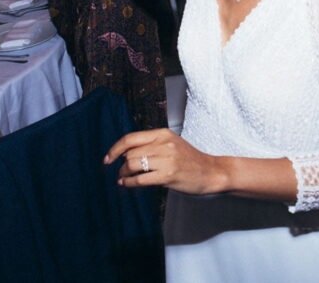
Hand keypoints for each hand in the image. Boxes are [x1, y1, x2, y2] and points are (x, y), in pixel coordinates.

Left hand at [104, 128, 225, 193]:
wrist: (211, 172)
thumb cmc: (189, 160)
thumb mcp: (171, 144)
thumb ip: (151, 145)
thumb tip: (124, 154)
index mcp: (163, 133)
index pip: (131, 138)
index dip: (115, 149)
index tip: (107, 159)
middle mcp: (164, 144)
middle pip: (130, 153)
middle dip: (121, 165)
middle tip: (121, 173)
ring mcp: (167, 159)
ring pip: (133, 165)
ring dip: (124, 174)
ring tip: (124, 179)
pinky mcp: (169, 175)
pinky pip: (140, 179)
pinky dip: (130, 183)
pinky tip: (128, 185)